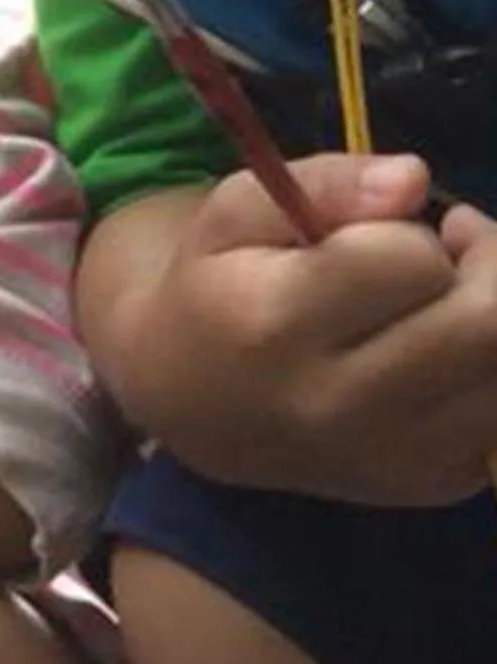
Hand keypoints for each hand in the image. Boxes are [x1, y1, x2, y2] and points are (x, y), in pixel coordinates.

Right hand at [117, 155, 496, 504]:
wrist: (196, 404)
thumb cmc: (219, 288)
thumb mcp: (235, 212)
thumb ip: (325, 181)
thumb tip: (414, 179)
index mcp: (276, 325)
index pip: (409, 261)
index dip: (412, 229)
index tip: (393, 222)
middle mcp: (339, 404)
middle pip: (486, 327)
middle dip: (489, 267)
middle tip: (459, 244)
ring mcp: (392, 456)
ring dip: (493, 318)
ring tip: (453, 295)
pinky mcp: (431, 484)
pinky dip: (492, 370)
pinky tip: (448, 352)